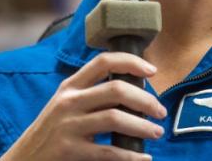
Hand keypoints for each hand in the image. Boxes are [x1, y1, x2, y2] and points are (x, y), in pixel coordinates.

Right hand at [0, 52, 165, 160]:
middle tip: (160, 111)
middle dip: (145, 100)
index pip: (103, 61)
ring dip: (142, 126)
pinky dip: (130, 156)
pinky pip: (108, 152)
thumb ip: (91, 95)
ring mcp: (67, 126)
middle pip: (116, 89)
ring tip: (156, 132)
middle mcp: (68, 102)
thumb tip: (133, 91)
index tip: (152, 70)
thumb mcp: (65, 106)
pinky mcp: (68, 150)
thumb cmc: (51, 133)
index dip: (131, 62)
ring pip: (115, 118)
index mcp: (70, 86)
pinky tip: (143, 158)